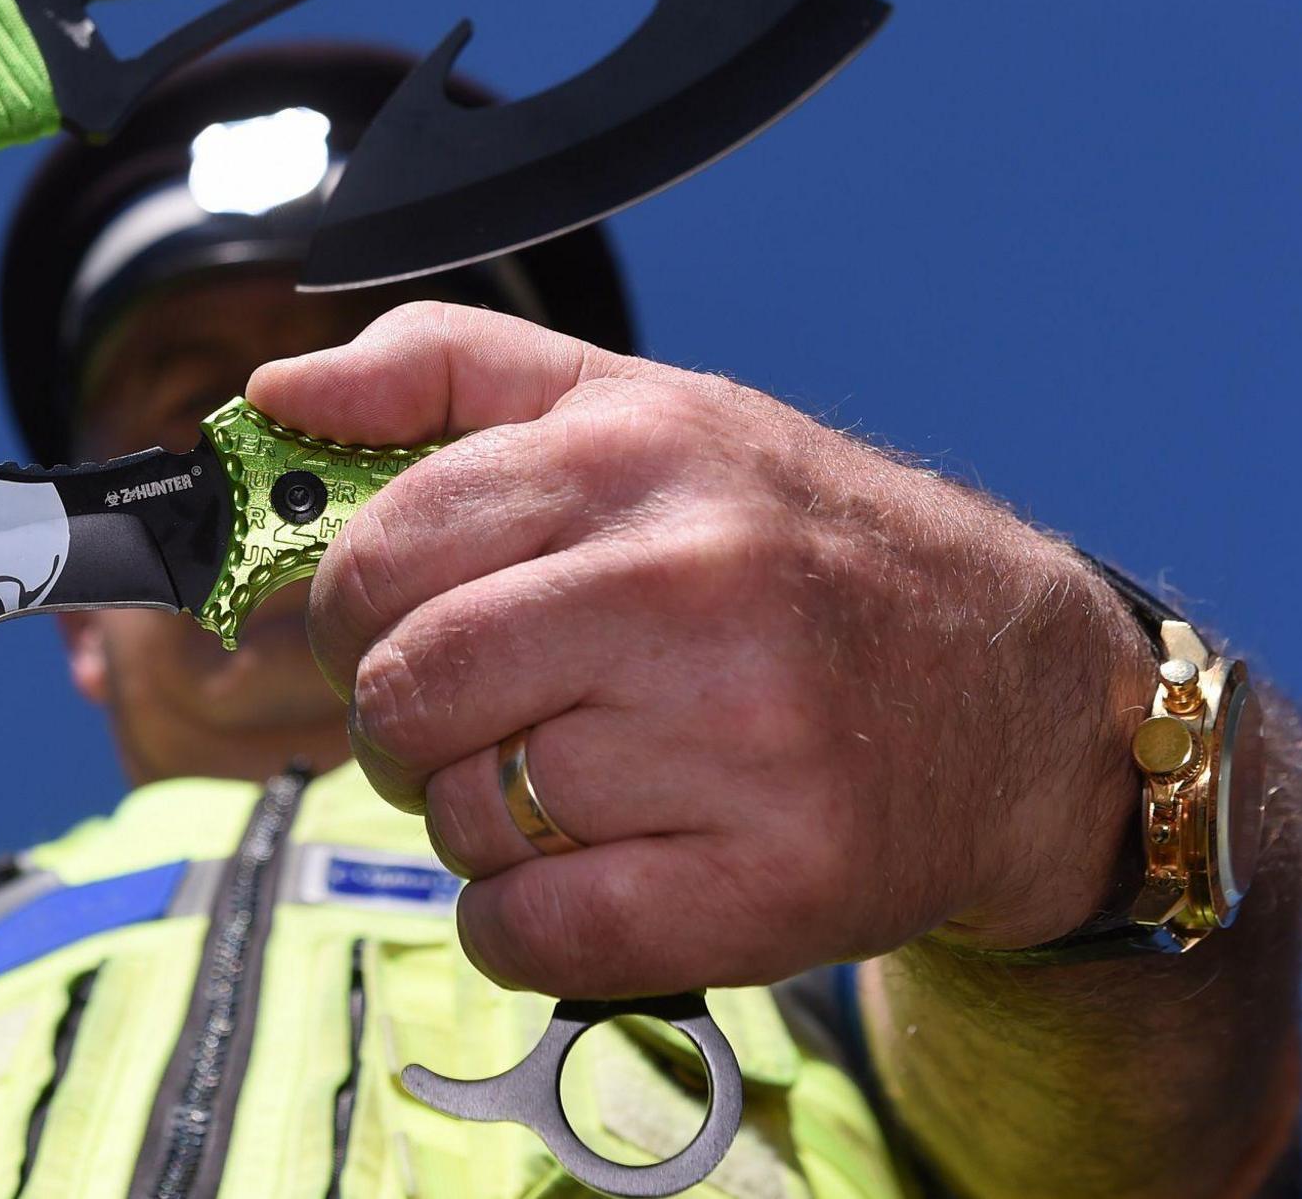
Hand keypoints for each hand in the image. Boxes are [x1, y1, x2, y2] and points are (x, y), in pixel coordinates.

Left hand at [249, 303, 1144, 997]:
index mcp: (633, 455)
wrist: (1024, 695)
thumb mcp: (643, 407)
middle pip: (407, 694)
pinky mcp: (774, 882)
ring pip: (466, 819)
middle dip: (400, 726)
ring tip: (571, 784)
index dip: (346, 611)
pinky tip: (590, 873)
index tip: (382, 631)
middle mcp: (685, 584)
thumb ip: (448, 370)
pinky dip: (520, 924)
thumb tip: (276, 389)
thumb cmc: (802, 545)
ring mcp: (737, 739)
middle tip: (463, 724)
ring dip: (479, 822)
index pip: (378, 551)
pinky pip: (535, 932)